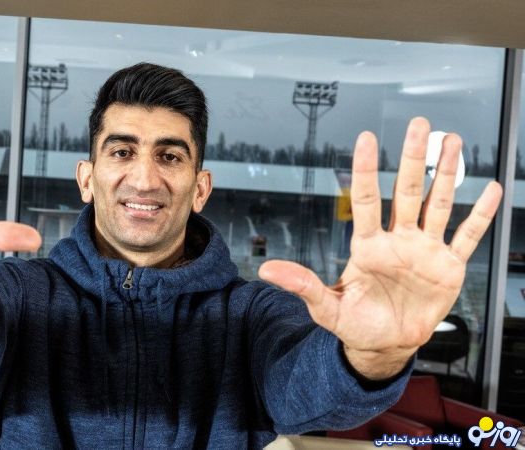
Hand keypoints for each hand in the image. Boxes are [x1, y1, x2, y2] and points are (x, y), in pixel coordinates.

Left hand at [258, 117, 502, 379]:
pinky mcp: (448, 266)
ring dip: (446, 175)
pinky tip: (488, 190)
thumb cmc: (355, 323)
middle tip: (419, 125)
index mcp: (367, 247)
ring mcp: (424, 250)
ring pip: (437, 204)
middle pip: (407, 192)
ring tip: (451, 143)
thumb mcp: (326, 307)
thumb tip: (267, 272)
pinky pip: (467, 236)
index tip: (366, 140)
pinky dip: (479, 215)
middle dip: (413, 159)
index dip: (366, 170)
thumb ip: (303, 285)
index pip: (366, 200)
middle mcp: (397, 240)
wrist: (387, 344)